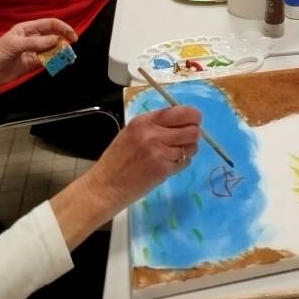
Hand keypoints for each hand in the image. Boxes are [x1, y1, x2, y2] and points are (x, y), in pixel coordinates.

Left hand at [0, 19, 77, 97]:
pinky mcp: (33, 63)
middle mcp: (33, 38)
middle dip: (64, 40)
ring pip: (53, 49)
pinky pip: (48, 60)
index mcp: (28, 28)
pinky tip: (61, 63)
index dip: (63, 28)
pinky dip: (56, 61)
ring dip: (62, 52)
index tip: (72, 36)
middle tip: (70, 49)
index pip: (50, 24)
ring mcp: (34, 51)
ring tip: (69, 59)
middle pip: (54, 36)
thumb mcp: (14, 45)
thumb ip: (35, 42)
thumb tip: (56, 40)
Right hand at [50, 105, 201, 248]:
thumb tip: (182, 120)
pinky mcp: (163, 170)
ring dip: (188, 150)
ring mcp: (159, 152)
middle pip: (192, 129)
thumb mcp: (132, 133)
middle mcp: (153, 134)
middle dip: (194, 134)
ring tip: (173, 155)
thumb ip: (155, 125)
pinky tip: (167, 166)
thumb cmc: (117, 160)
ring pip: (192, 147)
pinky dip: (181, 164)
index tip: (193, 122)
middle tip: (186, 140)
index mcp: (144, 121)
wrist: (104, 187)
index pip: (181, 111)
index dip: (192, 116)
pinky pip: (185, 162)